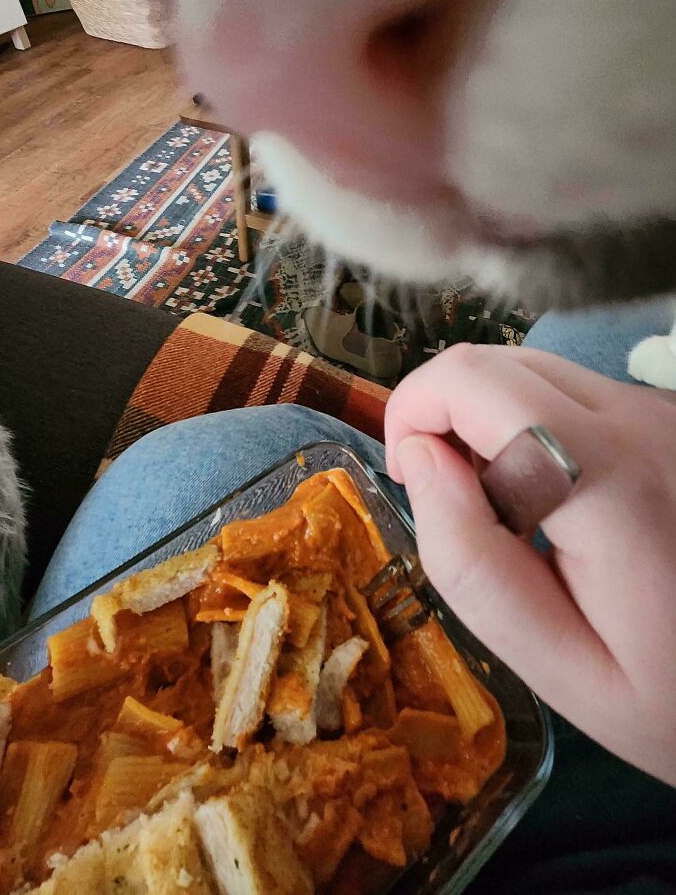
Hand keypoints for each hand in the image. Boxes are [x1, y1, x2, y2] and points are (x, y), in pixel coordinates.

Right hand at [384, 344, 675, 784]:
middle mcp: (641, 420)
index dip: (412, 411)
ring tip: (507, 510)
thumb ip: (473, 564)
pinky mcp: (671, 417)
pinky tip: (556, 500)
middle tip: (447, 497)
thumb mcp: (562, 668)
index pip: (473, 380)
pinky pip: (576, 393)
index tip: (409, 479)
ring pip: (536, 372)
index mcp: (608, 481)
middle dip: (443, 413)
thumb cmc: (675, 697)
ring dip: (491, 421)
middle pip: (498, 363)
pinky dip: (535, 425)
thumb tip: (419, 457)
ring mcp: (664, 412)